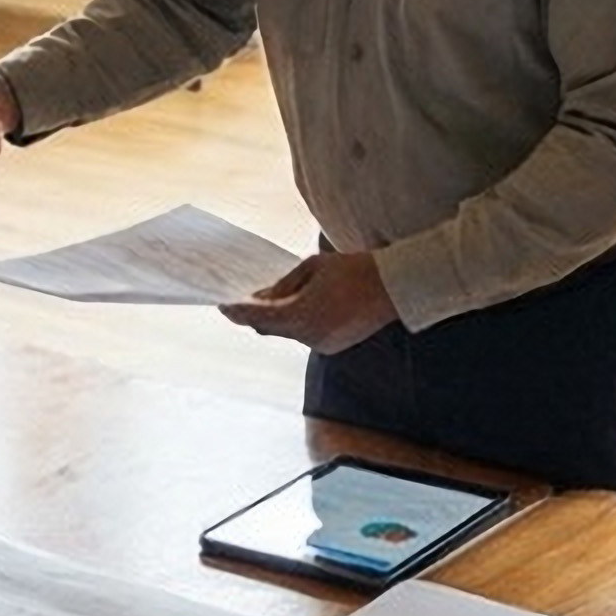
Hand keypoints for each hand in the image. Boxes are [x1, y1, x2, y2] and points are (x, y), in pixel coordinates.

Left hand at [222, 250, 397, 354]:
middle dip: (257, 314)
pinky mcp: (332, 347)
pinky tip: (301, 308)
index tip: (221, 304)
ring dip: (280, 318)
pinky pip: (304, 336)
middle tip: (244, 299)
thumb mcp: (311, 268)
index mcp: (301, 314)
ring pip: (287, 332)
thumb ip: (282, 285)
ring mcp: (321, 344)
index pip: (258, 317)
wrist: (393, 287)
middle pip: (269, 328)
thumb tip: (260, 297)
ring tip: (276, 299)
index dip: (237, 311)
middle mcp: (309, 335)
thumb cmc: (352, 269)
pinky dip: (298, 324)